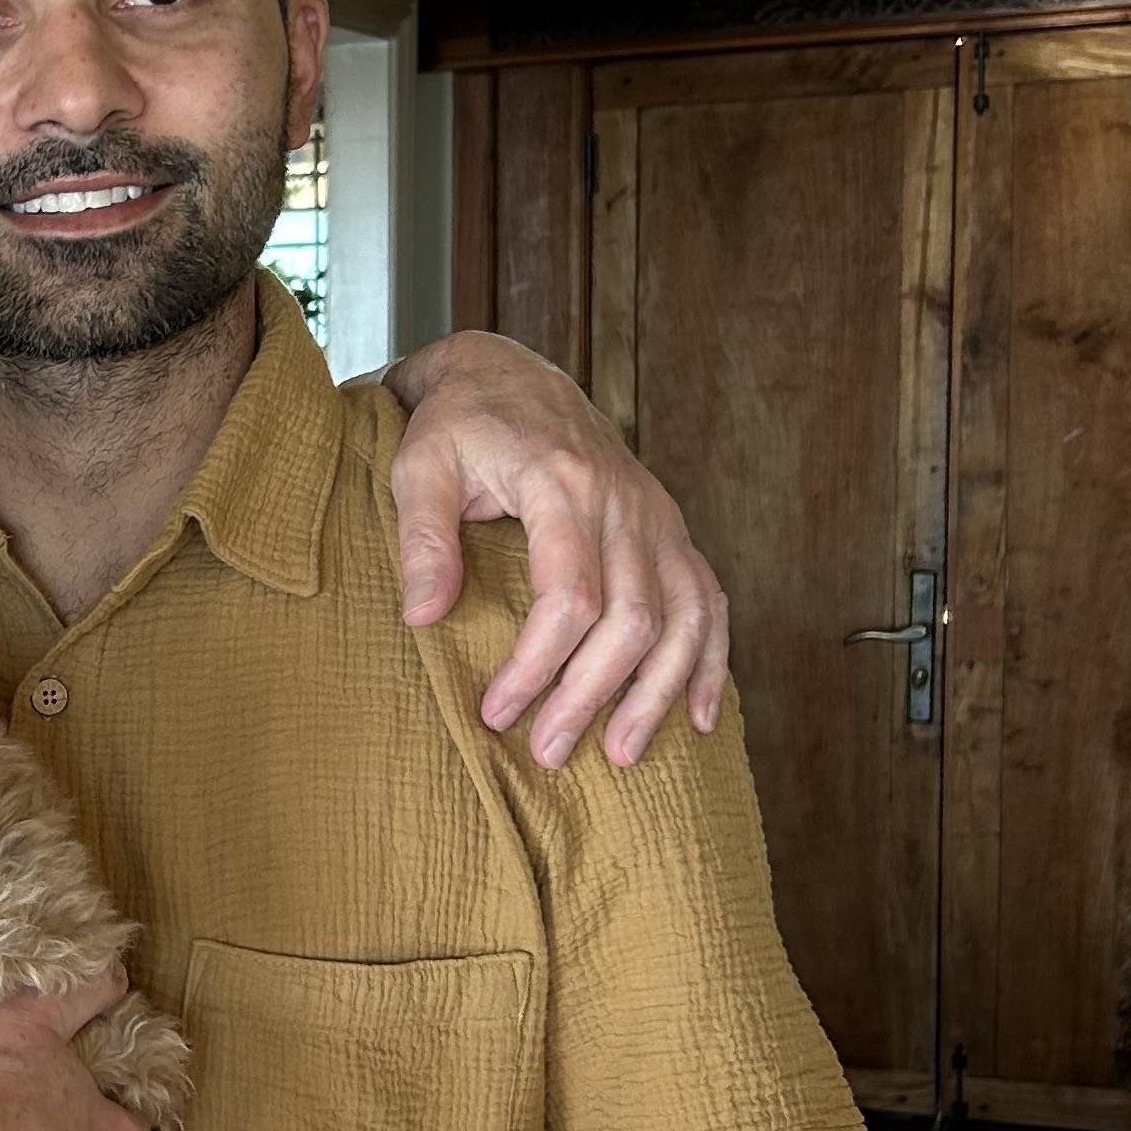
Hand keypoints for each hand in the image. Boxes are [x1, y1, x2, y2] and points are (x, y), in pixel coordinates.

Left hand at [384, 331, 729, 767]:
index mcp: (563, 483)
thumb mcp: (419, 466)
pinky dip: (711, 659)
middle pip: (632, 619)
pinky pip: (708, 598)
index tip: (496, 713)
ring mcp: (656, 515)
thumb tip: (422, 617)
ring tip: (620, 755)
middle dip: (592, 695)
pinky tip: (697, 716)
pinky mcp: (668, 527)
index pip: (570, 597)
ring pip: (683, 617)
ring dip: (657, 693)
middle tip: (548, 751)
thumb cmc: (457, 425)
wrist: (508, 374)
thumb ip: (421, 539)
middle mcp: (624, 501)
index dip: (538, 665)